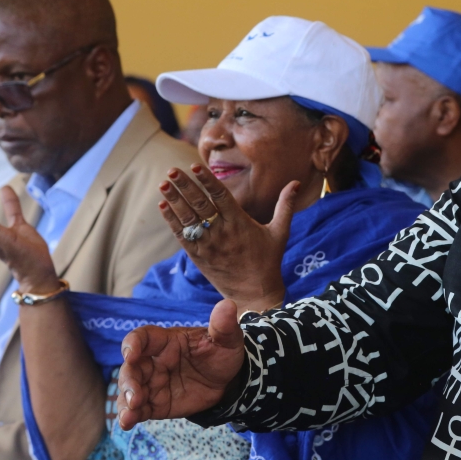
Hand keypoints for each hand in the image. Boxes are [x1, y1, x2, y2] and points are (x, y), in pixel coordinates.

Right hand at [117, 298, 245, 429]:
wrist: (229, 381)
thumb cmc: (223, 353)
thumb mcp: (227, 339)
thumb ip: (223, 325)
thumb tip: (227, 304)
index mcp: (167, 341)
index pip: (143, 337)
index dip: (133, 344)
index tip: (130, 354)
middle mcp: (155, 361)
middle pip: (131, 368)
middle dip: (129, 381)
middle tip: (135, 396)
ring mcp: (153, 383)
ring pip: (130, 390)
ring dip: (125, 401)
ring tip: (129, 414)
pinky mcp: (156, 404)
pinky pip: (138, 409)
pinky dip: (130, 416)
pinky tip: (127, 423)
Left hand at [158, 164, 297, 310]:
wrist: (254, 293)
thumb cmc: (269, 260)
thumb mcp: (281, 232)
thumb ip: (286, 206)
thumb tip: (296, 182)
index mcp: (240, 223)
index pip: (221, 195)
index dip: (207, 180)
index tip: (195, 166)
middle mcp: (222, 232)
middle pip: (200, 204)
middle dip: (185, 185)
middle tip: (172, 170)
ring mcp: (209, 245)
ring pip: (188, 219)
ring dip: (174, 200)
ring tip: (163, 183)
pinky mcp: (199, 257)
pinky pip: (182, 236)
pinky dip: (172, 221)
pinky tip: (163, 206)